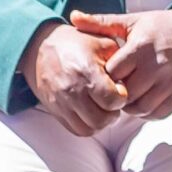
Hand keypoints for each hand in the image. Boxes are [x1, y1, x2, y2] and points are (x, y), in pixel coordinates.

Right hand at [20, 20, 128, 134]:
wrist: (41, 46)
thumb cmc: (76, 42)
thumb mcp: (102, 41)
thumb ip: (120, 60)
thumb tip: (131, 80)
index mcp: (86, 71)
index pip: (112, 100)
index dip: (122, 97)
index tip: (120, 88)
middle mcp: (72, 90)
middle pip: (102, 119)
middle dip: (114, 113)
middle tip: (114, 101)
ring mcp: (61, 103)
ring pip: (90, 129)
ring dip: (101, 122)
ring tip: (104, 107)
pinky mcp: (55, 110)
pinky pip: (76, 130)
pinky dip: (88, 126)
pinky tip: (92, 112)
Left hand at [70, 9, 171, 119]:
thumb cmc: (162, 27)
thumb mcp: (133, 21)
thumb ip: (101, 23)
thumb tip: (73, 17)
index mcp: (141, 47)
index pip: (113, 73)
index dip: (105, 76)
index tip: (105, 73)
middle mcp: (156, 67)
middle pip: (125, 94)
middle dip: (115, 94)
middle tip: (113, 89)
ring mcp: (170, 83)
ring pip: (139, 108)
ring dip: (129, 107)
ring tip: (126, 96)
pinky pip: (157, 113)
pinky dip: (146, 113)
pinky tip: (142, 102)